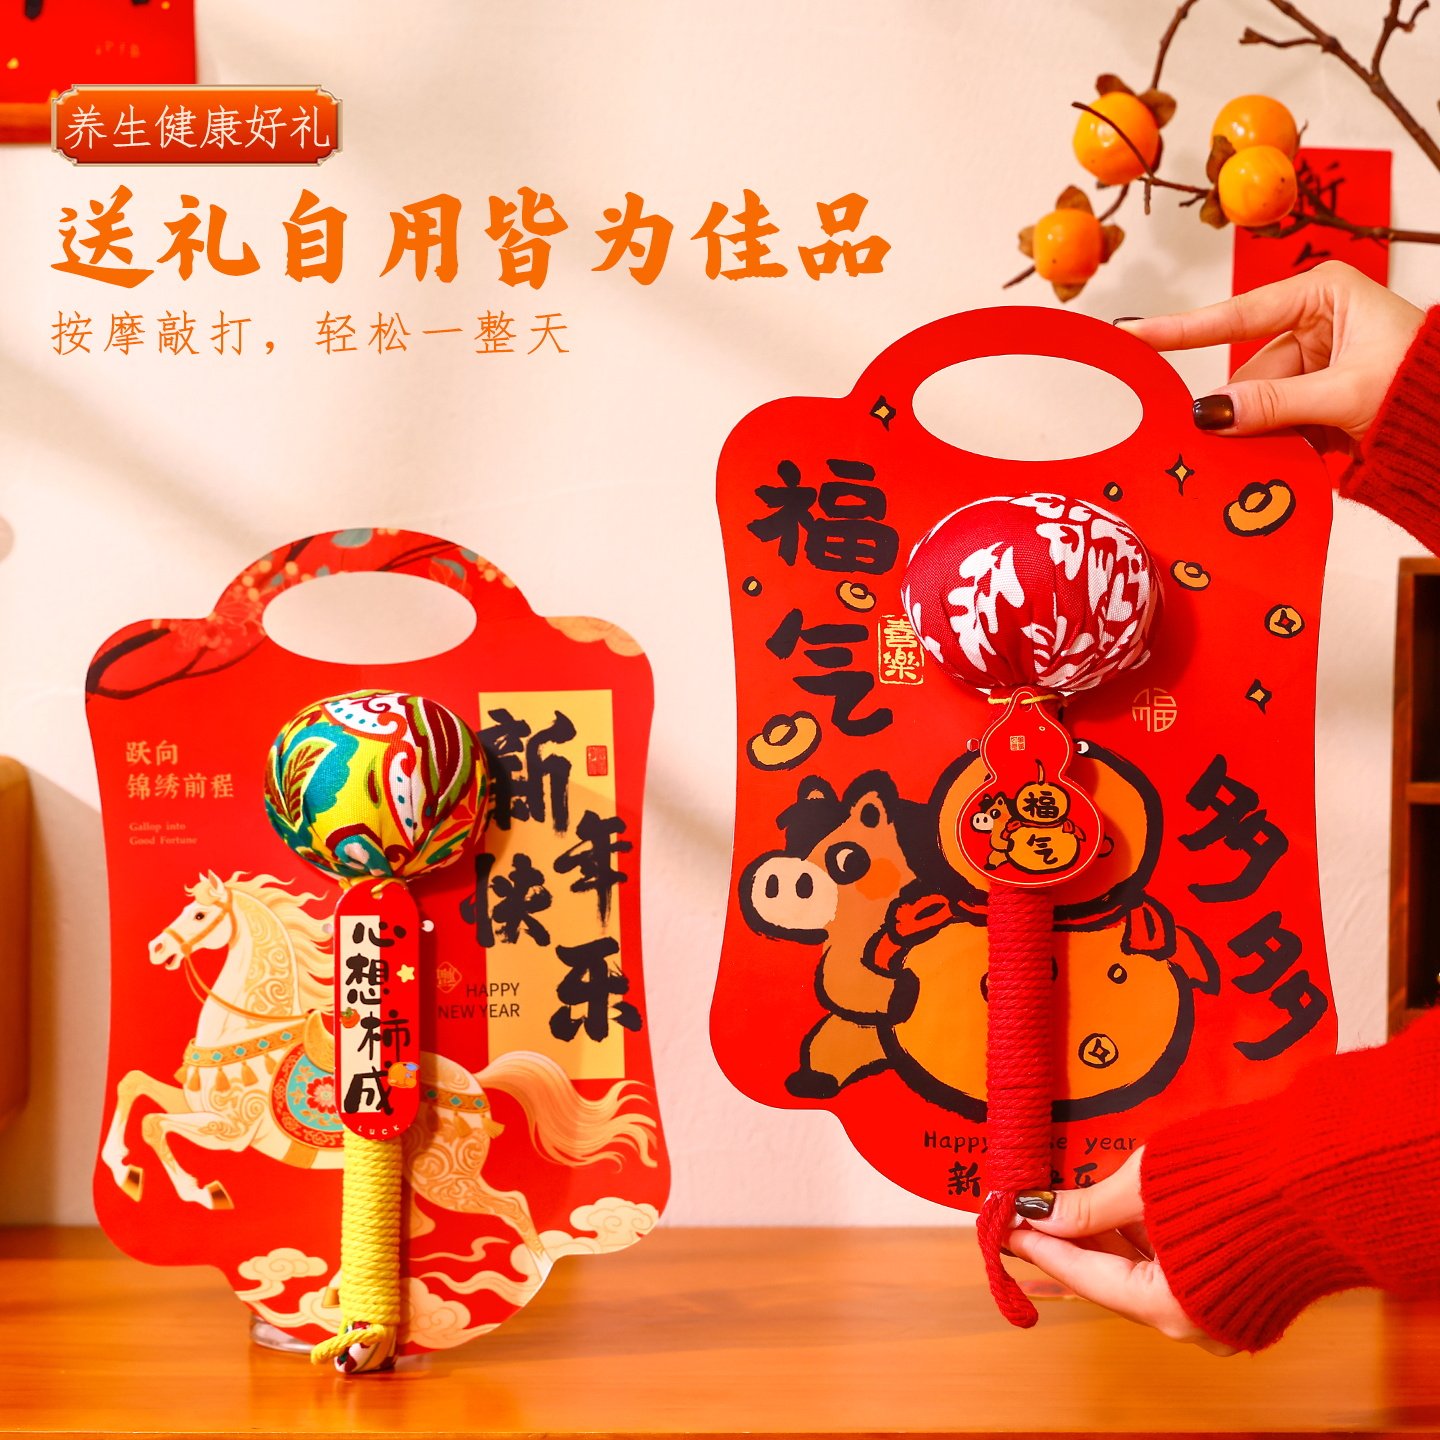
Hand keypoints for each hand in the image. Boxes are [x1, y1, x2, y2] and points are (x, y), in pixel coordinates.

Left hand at [1005, 1150, 1236, 1354]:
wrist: (1324, 1178)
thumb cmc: (1231, 1178)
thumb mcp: (1145, 1185)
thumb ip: (1088, 1207)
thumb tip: (1039, 1214)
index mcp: (1168, 1309)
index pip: (1083, 1276)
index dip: (1037, 1247)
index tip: (999, 1225)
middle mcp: (1192, 1325)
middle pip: (1110, 1281)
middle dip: (1064, 1245)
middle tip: (1020, 1217)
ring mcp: (1215, 1313)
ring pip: (1139, 1275)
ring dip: (1096, 1242)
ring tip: (1052, 1209)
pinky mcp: (1232, 1290)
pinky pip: (1167, 1270)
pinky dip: (1134, 1243)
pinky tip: (1100, 1214)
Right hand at [1119, 260, 1423, 449]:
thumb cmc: (1425, 385)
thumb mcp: (1346, 393)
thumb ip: (1273, 404)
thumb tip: (1209, 413)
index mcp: (1323, 294)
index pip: (1237, 315)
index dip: (1182, 330)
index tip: (1133, 335)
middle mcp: (1314, 320)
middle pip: (1250, 371)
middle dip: (1243, 409)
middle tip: (1223, 441)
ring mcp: (1316, 358)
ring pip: (1261, 402)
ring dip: (1264, 434)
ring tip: (1290, 452)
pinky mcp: (1319, 393)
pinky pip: (1278, 420)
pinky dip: (1280, 442)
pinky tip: (1295, 456)